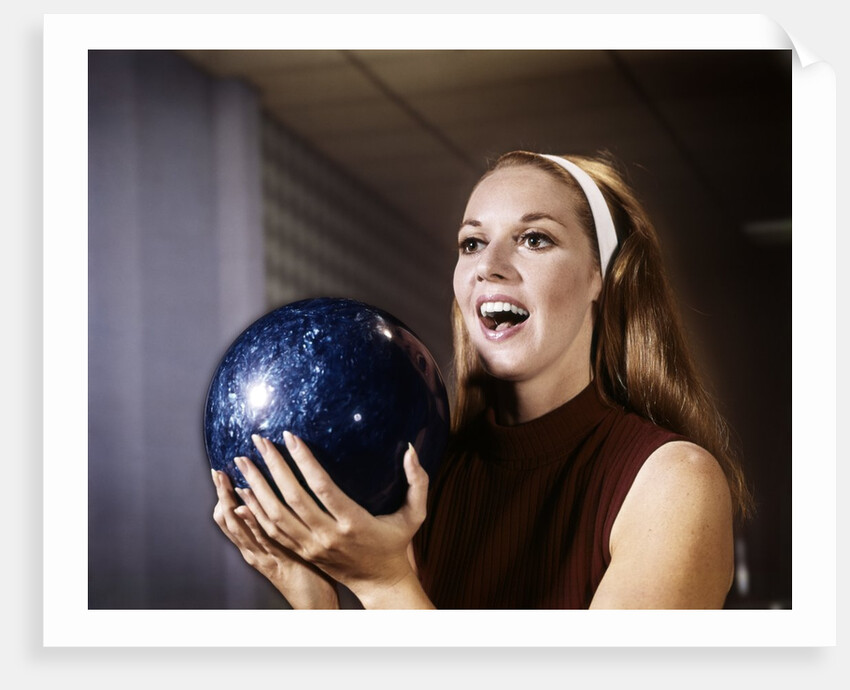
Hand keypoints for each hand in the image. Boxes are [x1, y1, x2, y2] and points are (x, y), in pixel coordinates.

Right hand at [211, 467, 338, 608]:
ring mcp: (262, 556)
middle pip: (228, 520)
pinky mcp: (275, 561)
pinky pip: (259, 538)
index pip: (232, 518)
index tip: (221, 474)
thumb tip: (285, 496)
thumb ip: (285, 523)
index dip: (224, 497)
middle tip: (217, 471)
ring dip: (230, 501)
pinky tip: (244, 506)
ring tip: (225, 479)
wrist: (316, 604)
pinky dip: (249, 522)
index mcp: (256, 546)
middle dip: (222, 495)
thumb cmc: (309, 573)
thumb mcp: (291, 543)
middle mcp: (253, 550)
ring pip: (237, 526)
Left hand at [234, 432, 433, 608]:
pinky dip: (255, 511)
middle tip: (258, 440)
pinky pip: (272, 532)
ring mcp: (311, 546)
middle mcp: (327, 536)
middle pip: (292, 499)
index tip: (289, 436)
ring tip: (242, 461)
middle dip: (272, 467)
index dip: (303, 461)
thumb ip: (417, 482)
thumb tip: (410, 450)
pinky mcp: (302, 552)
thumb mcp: (415, 514)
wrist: (380, 582)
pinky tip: (244, 491)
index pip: (321, 487)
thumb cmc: (396, 543)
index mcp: (353, 523)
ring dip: (256, 487)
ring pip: (275, 516)